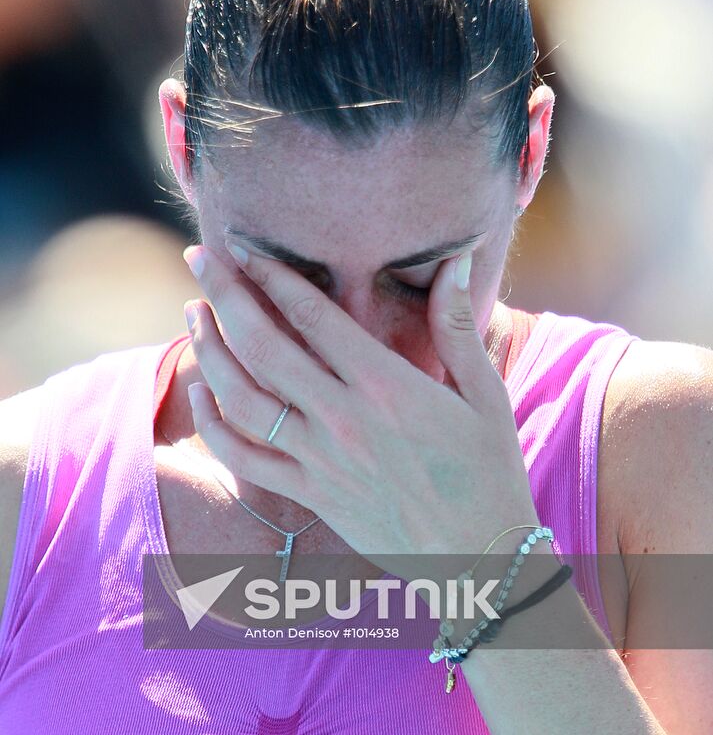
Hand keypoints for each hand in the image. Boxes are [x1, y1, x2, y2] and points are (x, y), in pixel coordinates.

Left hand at [182, 241, 539, 579]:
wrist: (478, 559)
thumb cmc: (488, 469)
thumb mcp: (484, 393)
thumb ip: (458, 324)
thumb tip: (458, 259)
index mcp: (387, 386)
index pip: (314, 317)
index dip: (273, 275)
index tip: (244, 245)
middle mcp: (343, 419)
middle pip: (264, 347)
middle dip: (225, 295)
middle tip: (198, 256)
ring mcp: (320, 460)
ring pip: (243, 398)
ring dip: (209, 351)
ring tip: (193, 312)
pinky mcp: (310, 495)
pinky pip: (244, 459)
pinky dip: (214, 424)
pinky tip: (203, 391)